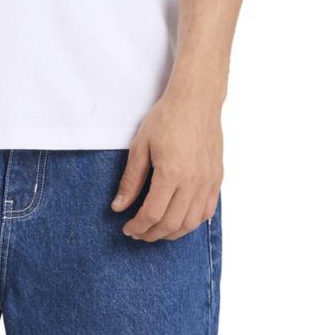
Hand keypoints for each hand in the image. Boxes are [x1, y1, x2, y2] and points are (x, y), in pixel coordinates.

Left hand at [110, 92, 222, 240]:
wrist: (196, 101)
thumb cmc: (167, 118)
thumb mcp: (140, 146)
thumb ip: (130, 180)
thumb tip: (119, 207)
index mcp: (171, 173)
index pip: (153, 214)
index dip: (138, 226)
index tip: (127, 228)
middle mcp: (192, 182)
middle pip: (172, 224)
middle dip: (152, 234)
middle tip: (138, 233)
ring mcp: (208, 182)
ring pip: (191, 223)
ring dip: (172, 233)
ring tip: (157, 230)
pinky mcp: (216, 179)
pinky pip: (207, 211)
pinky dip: (192, 222)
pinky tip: (180, 220)